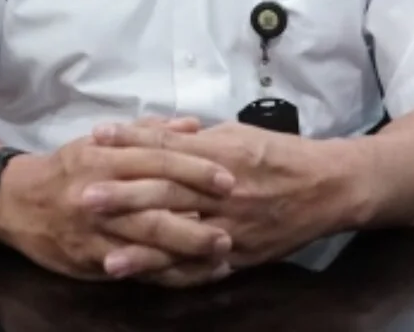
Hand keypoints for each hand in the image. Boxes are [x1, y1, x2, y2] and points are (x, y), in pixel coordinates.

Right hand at [0, 118, 236, 286]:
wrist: (15, 201)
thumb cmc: (68, 166)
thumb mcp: (102, 141)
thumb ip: (150, 132)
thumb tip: (194, 124)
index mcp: (106, 158)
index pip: (157, 160)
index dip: (194, 169)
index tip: (228, 178)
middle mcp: (101, 193)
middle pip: (156, 204)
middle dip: (197, 215)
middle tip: (233, 222)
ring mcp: (96, 231)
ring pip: (147, 243)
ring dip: (188, 249)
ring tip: (222, 253)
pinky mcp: (90, 261)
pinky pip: (134, 269)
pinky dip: (165, 273)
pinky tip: (192, 273)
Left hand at [90, 121, 362, 275]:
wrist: (329, 186)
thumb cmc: (280, 152)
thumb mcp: (238, 133)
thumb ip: (198, 138)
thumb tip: (161, 134)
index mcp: (221, 153)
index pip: (168, 145)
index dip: (131, 141)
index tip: (97, 137)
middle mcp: (223, 191)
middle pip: (166, 192)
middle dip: (123, 195)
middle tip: (84, 195)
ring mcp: (232, 227)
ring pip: (180, 237)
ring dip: (140, 248)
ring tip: (104, 254)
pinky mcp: (240, 256)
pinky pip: (201, 268)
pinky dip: (171, 274)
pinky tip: (145, 281)